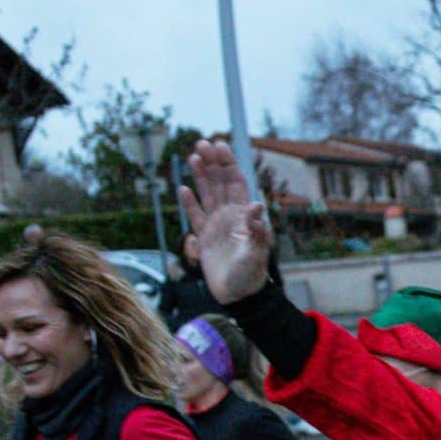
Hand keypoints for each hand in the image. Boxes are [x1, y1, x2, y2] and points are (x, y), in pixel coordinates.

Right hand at [181, 140, 275, 304]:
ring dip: (200, 176)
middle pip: (219, 183)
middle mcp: (230, 216)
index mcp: (244, 215)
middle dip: (212, 163)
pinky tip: (183, 189)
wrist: (238, 296)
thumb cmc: (252, 274)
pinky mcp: (204, 238)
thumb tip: (257, 206)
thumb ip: (256, 229)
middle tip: (202, 143)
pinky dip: (190, 203)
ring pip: (206, 194)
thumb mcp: (256, 252)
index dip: (228, 164)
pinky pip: (196, 216)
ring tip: (193, 157)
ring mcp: (217, 225)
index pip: (235, 182)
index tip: (219, 145)